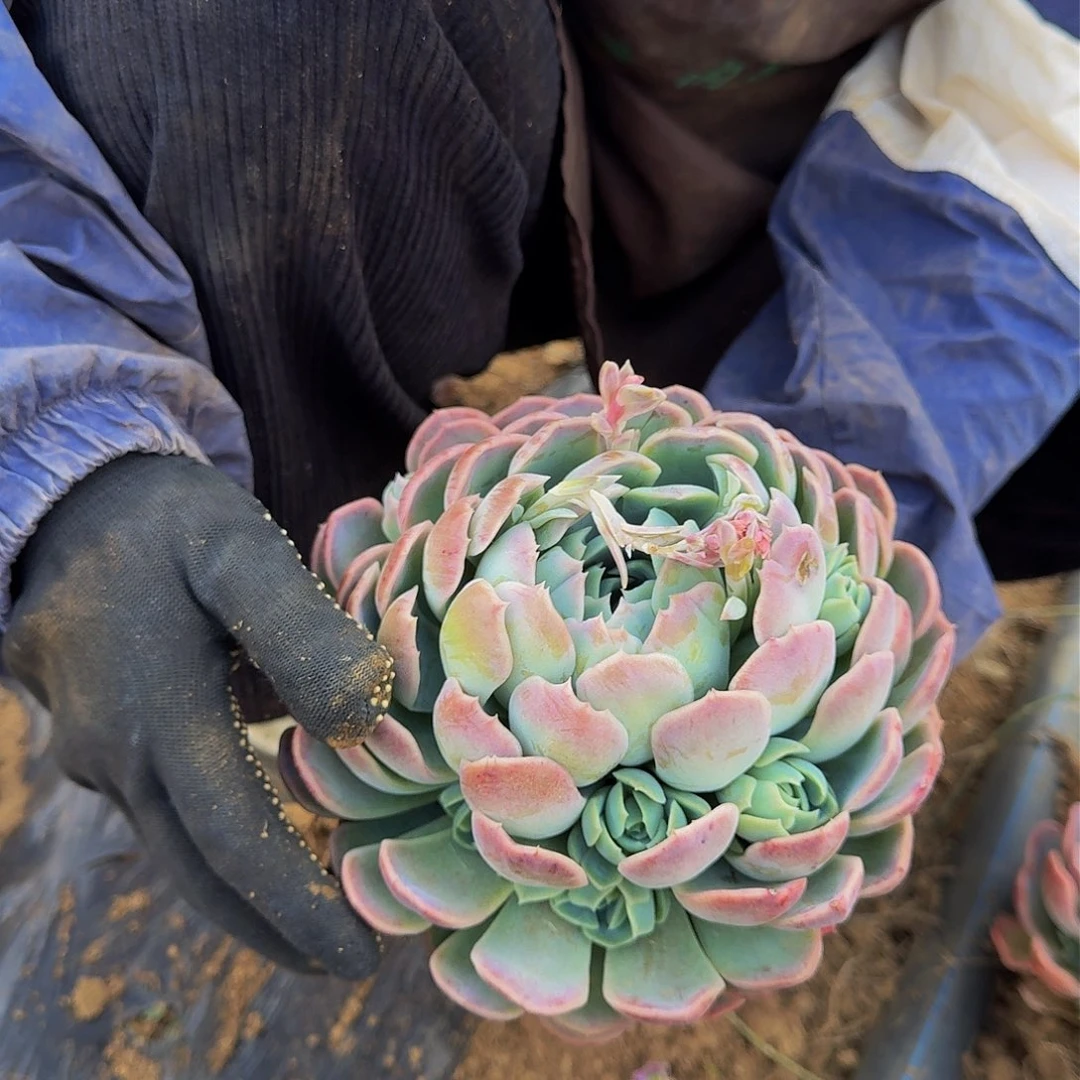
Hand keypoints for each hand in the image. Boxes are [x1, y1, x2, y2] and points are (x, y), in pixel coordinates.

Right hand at [3, 454, 393, 978]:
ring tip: (308, 919)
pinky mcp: (100, 736)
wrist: (69, 500)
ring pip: (176, 847)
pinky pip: (162, 807)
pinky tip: (255, 838)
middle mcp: (119, 756)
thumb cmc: (164, 524)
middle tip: (342, 963)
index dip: (298, 907)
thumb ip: (301, 633)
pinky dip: (212, 840)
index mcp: (159, 720)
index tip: (359, 956)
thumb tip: (365, 720)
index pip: (238, 845)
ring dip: (240, 892)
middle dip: (271, 927)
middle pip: (200, 871)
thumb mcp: (240, 553)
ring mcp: (100, 752)